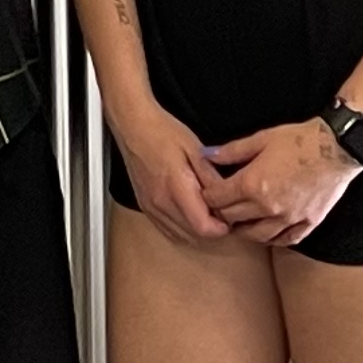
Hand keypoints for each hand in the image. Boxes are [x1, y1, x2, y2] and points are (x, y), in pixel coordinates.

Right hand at [105, 98, 236, 242]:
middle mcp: (161, 203)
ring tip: (208, 212)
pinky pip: (169, 231)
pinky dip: (184, 230)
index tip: (230, 215)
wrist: (132, 126)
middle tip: (223, 213)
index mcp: (176, 187)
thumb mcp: (195, 149)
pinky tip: (191, 215)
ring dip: (199, 231)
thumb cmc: (164, 132)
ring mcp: (151, 208)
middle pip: (195, 235)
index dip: (222, 227)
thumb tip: (228, 199)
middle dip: (213, 230)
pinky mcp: (145, 208)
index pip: (203, 227)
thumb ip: (212, 177)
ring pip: (183, 237)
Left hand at [201, 117, 361, 246]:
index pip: (218, 200)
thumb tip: (206, 155)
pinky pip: (284, 241)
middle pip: (232, 219)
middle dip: (221, 213)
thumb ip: (231, 151)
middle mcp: (268, 207)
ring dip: (243, 230)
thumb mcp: (260, 139)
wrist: (336, 149)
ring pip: (256, 236)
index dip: (208, 196)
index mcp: (253, 184)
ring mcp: (289, 219)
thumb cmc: (299, 140)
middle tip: (220, 206)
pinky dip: (271, 239)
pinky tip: (266, 232)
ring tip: (238, 222)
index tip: (207, 192)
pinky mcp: (307, 225)